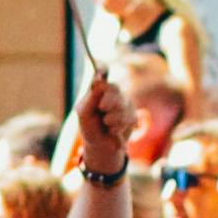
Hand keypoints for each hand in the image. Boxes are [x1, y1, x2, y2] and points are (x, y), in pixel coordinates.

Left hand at [72, 65, 134, 180]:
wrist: (100, 147)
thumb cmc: (90, 128)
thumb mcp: (84, 113)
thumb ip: (92, 97)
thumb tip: (98, 79)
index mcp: (98, 89)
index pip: (101, 73)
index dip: (102, 70)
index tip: (100, 70)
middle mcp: (112, 92)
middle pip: (114, 88)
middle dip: (108, 100)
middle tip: (102, 108)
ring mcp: (124, 102)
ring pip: (122, 105)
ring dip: (112, 119)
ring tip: (106, 125)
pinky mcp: (133, 114)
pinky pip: (128, 118)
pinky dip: (118, 127)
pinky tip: (113, 131)